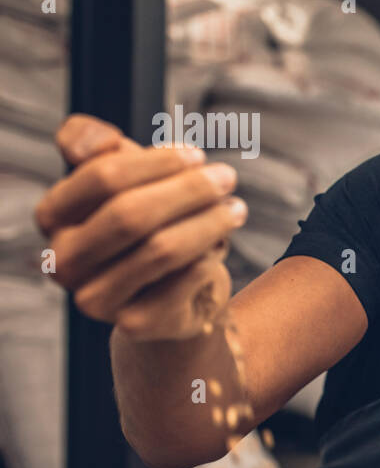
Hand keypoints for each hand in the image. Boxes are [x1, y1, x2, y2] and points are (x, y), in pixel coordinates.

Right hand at [36, 114, 247, 340]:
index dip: (157, 162)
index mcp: (54, 217)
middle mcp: (64, 262)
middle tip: (228, 178)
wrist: (173, 293)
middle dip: (190, 190)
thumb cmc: (147, 225)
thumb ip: (94, 143)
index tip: (197, 156)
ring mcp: (96, 298)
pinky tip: (220, 246)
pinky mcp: (136, 324)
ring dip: (210, 221)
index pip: (101, 177)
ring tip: (237, 209)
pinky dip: (212, 255)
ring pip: (163, 249)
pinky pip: (187, 278)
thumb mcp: (124, 176)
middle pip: (132, 215)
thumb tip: (88, 143)